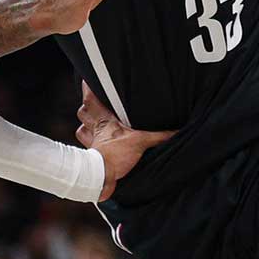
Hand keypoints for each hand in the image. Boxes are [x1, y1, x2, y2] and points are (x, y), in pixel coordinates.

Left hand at [76, 81, 174, 199]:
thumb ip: (159, 136)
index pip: (90, 99)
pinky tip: (98, 144)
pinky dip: (90, 143)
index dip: (88, 89)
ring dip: (86, 125)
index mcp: (104, 121)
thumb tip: (176, 131)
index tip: (87, 79)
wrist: (101, 179)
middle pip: (83, 112)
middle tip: (94, 104)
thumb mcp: (140, 142)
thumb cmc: (115, 157)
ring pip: (82, 129)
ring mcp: (91, 143)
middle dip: (86, 108)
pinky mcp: (92, 155)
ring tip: (94, 123)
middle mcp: (95, 130)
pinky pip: (86, 146)